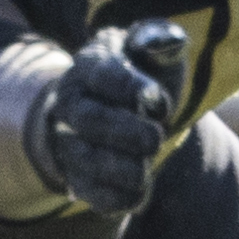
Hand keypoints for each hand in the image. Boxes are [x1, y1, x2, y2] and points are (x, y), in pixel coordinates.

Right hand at [24, 19, 182, 215]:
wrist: (123, 111)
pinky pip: (88, 192)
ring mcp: (69, 140)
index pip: (103, 74)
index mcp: (89, 65)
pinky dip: (115, 197)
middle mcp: (71, 103)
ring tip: (149, 165)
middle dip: (126, 132)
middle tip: (156, 137)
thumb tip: (169, 40)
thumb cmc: (143, 75)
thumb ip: (161, 43)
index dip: (131, 89)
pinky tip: (141, 192)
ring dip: (122, 168)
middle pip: (88, 120)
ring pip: (84, 158)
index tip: (161, 102)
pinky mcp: (77, 175)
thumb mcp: (153, 53)